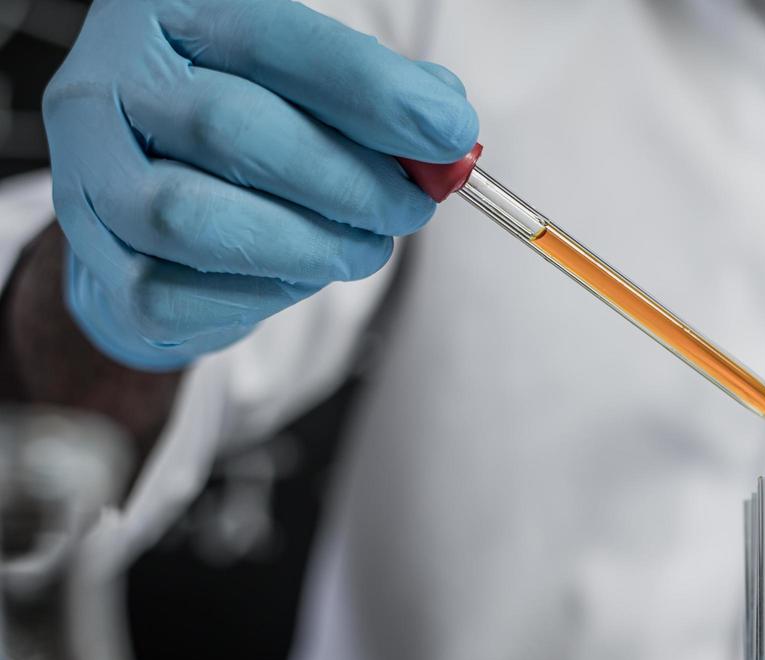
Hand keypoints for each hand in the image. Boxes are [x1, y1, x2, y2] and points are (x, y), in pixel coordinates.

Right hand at [43, 0, 477, 369]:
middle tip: (408, 208)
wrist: (148, 191)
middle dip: (345, 180)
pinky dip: (254, 295)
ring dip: (304, 246)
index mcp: (171, 12)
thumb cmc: (248, 125)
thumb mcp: (305, 85)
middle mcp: (110, 81)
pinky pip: (166, 293)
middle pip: (231, 130)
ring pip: (190, 219)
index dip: (370, 90)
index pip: (273, 38)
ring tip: (363, 249)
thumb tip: (443, 124)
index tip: (448, 132)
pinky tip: (297, 277)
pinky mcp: (90, 255)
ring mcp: (86, 170)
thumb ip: (372, 95)